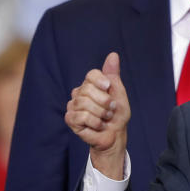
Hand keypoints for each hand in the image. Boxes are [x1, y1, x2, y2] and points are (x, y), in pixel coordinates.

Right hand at [65, 52, 129, 179]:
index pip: (91, 74)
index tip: (109, 88)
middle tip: (110, 110)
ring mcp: (73, 105)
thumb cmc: (117, 115)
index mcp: (91, 85)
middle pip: (88, 89)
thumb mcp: (119, 93)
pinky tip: (98, 125)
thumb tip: (113, 55)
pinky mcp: (70, 118)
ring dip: (101, 113)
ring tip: (105, 118)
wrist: (115, 135)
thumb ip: (113, 74)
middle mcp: (79, 93)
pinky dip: (95, 122)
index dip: (101, 81)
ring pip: (84, 103)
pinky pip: (82, 116)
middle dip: (104, 102)